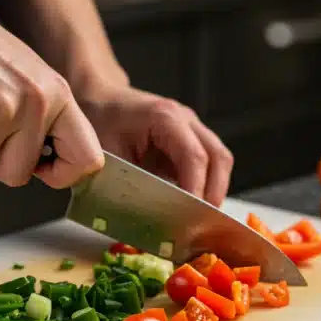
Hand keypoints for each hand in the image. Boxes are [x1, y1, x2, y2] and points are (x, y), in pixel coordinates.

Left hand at [76, 84, 233, 205]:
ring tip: (197, 215)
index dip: (196, 190)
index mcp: (165, 117)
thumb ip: (131, 182)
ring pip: (219, 160)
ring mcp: (192, 128)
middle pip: (218, 158)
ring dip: (212, 189)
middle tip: (200, 221)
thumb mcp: (109, 154)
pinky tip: (189, 202)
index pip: (195, 157)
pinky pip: (210, 163)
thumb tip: (149, 215)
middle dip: (213, 193)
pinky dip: (205, 184)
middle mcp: (186, 119)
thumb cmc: (102, 121)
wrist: (101, 99)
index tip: (190, 216)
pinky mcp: (191, 139)